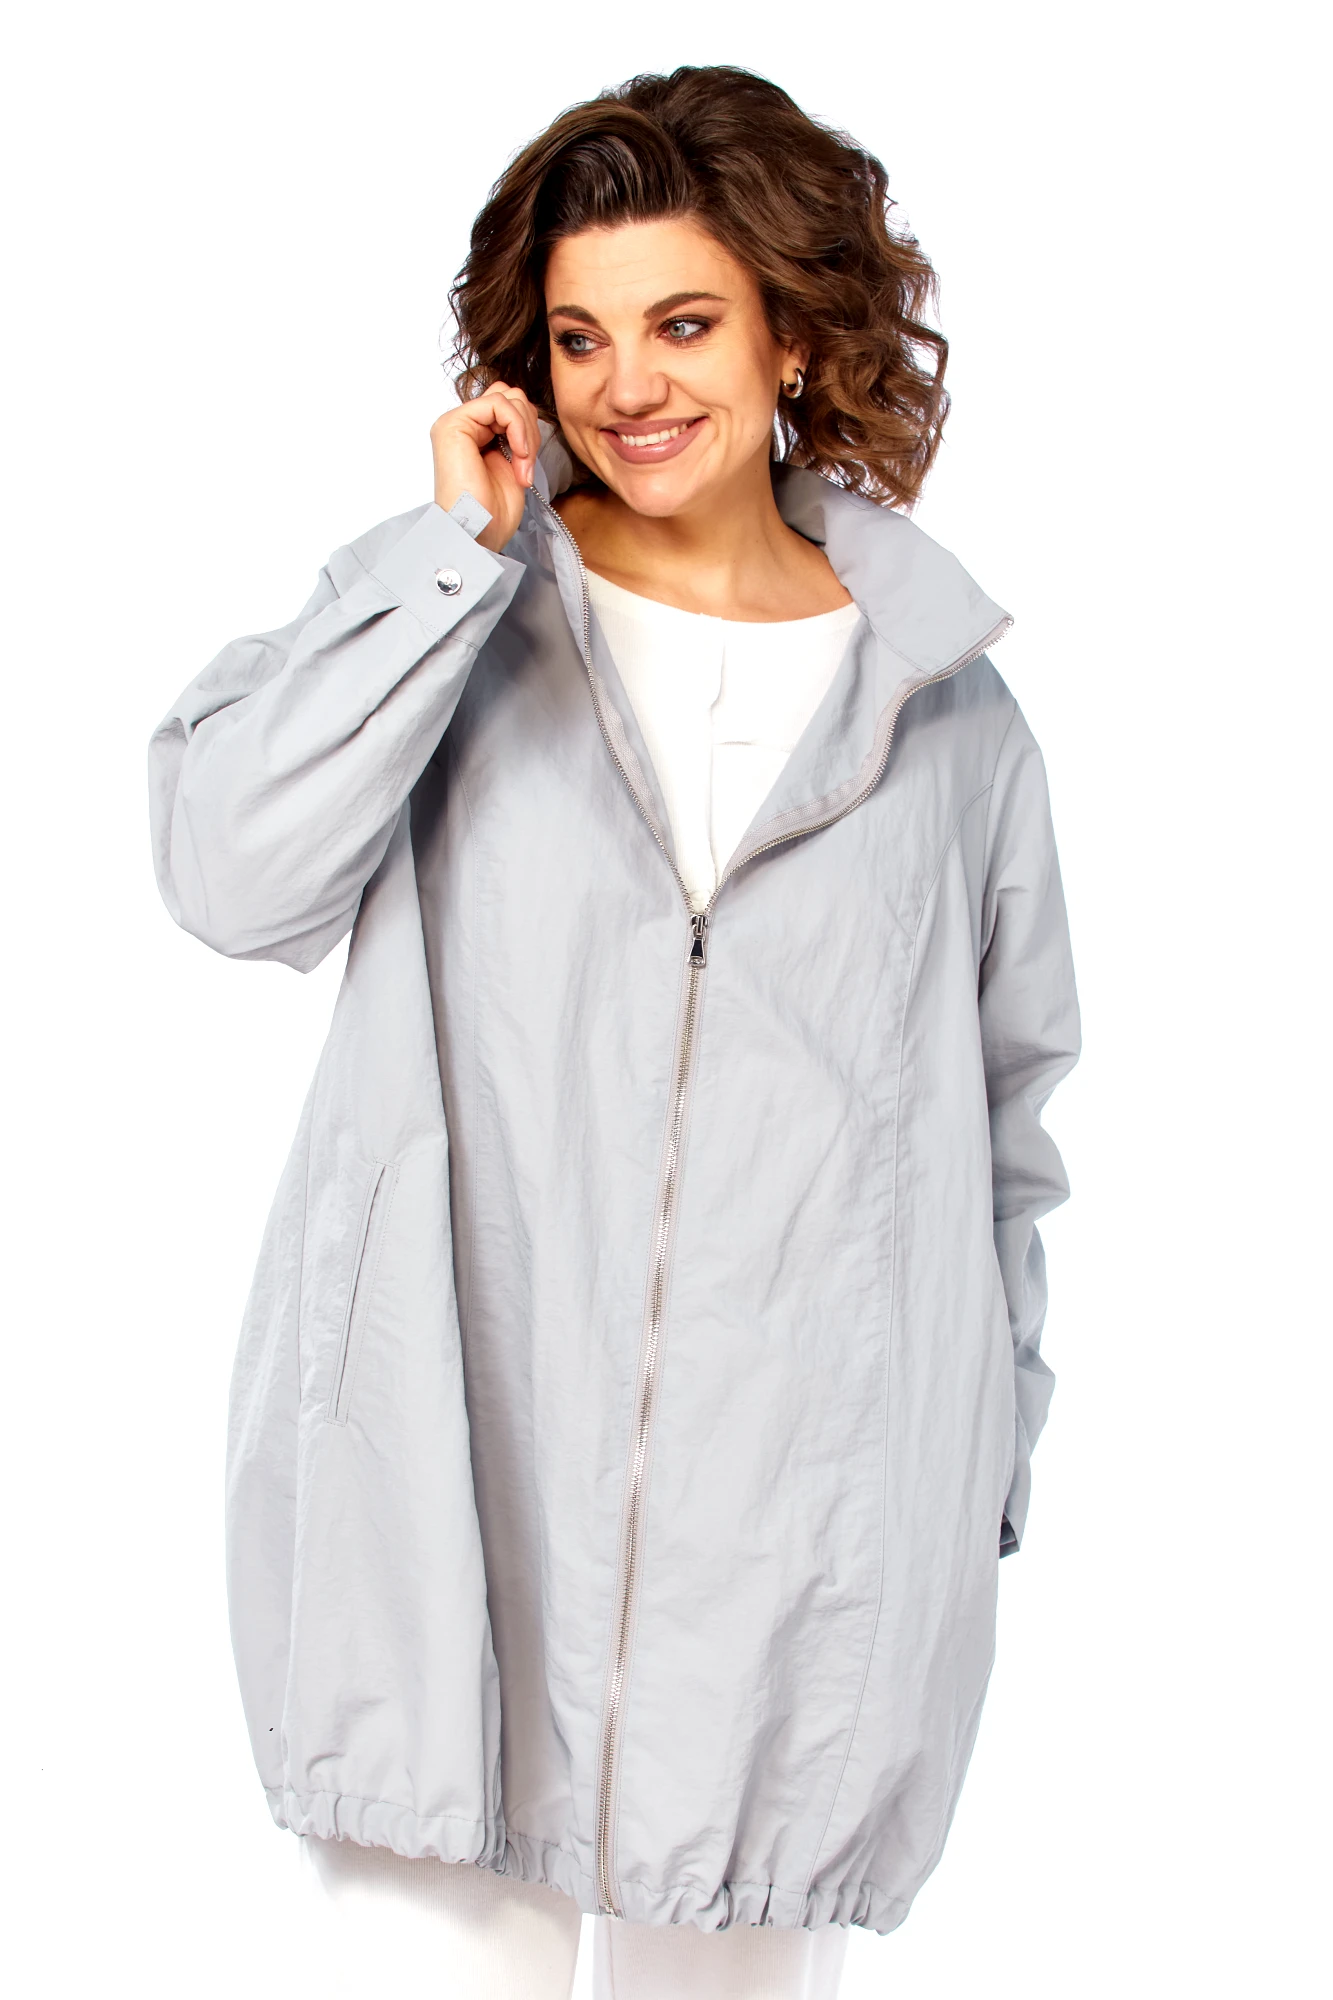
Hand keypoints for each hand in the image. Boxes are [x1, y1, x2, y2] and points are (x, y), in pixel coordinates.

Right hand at [431, 383, 541, 552]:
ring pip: (508, 396)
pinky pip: (498, 403)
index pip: (509, 405)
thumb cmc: (493, 511)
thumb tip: (526, 410)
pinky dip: (517, 427)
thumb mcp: (514, 463)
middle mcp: (462, 425)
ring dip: (526, 432)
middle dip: (529, 428)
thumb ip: (515, 434)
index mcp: (474, 434)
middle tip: (526, 465)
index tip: (528, 465)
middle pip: (510, 396)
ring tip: (521, 466)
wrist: (479, 534)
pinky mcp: (453, 424)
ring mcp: (455, 423)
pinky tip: (518, 455)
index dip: (528, 429)